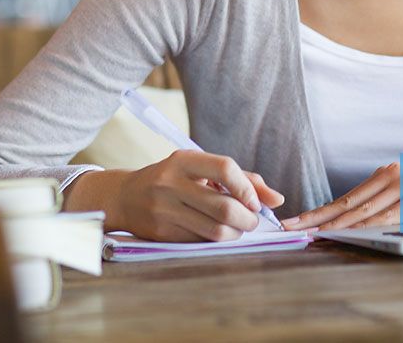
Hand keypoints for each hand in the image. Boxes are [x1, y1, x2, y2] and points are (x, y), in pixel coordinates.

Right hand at [114, 150, 284, 241]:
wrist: (125, 197)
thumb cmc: (173, 180)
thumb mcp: (200, 169)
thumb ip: (241, 179)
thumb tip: (277, 199)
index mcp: (183, 160)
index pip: (225, 168)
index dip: (247, 188)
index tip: (255, 202)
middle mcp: (171, 183)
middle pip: (224, 206)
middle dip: (247, 218)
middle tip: (252, 221)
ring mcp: (164, 209)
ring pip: (215, 230)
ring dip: (235, 233)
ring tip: (237, 228)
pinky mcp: (161, 232)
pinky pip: (200, 241)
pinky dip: (216, 241)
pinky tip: (216, 234)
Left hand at [282, 161, 400, 230]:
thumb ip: (380, 201)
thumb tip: (350, 218)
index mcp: (382, 176)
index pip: (344, 199)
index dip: (319, 212)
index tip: (297, 221)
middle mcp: (389, 178)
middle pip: (347, 204)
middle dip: (318, 218)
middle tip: (294, 227)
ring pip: (363, 210)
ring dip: (338, 224)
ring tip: (315, 233)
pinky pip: (387, 217)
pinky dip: (367, 226)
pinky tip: (351, 232)